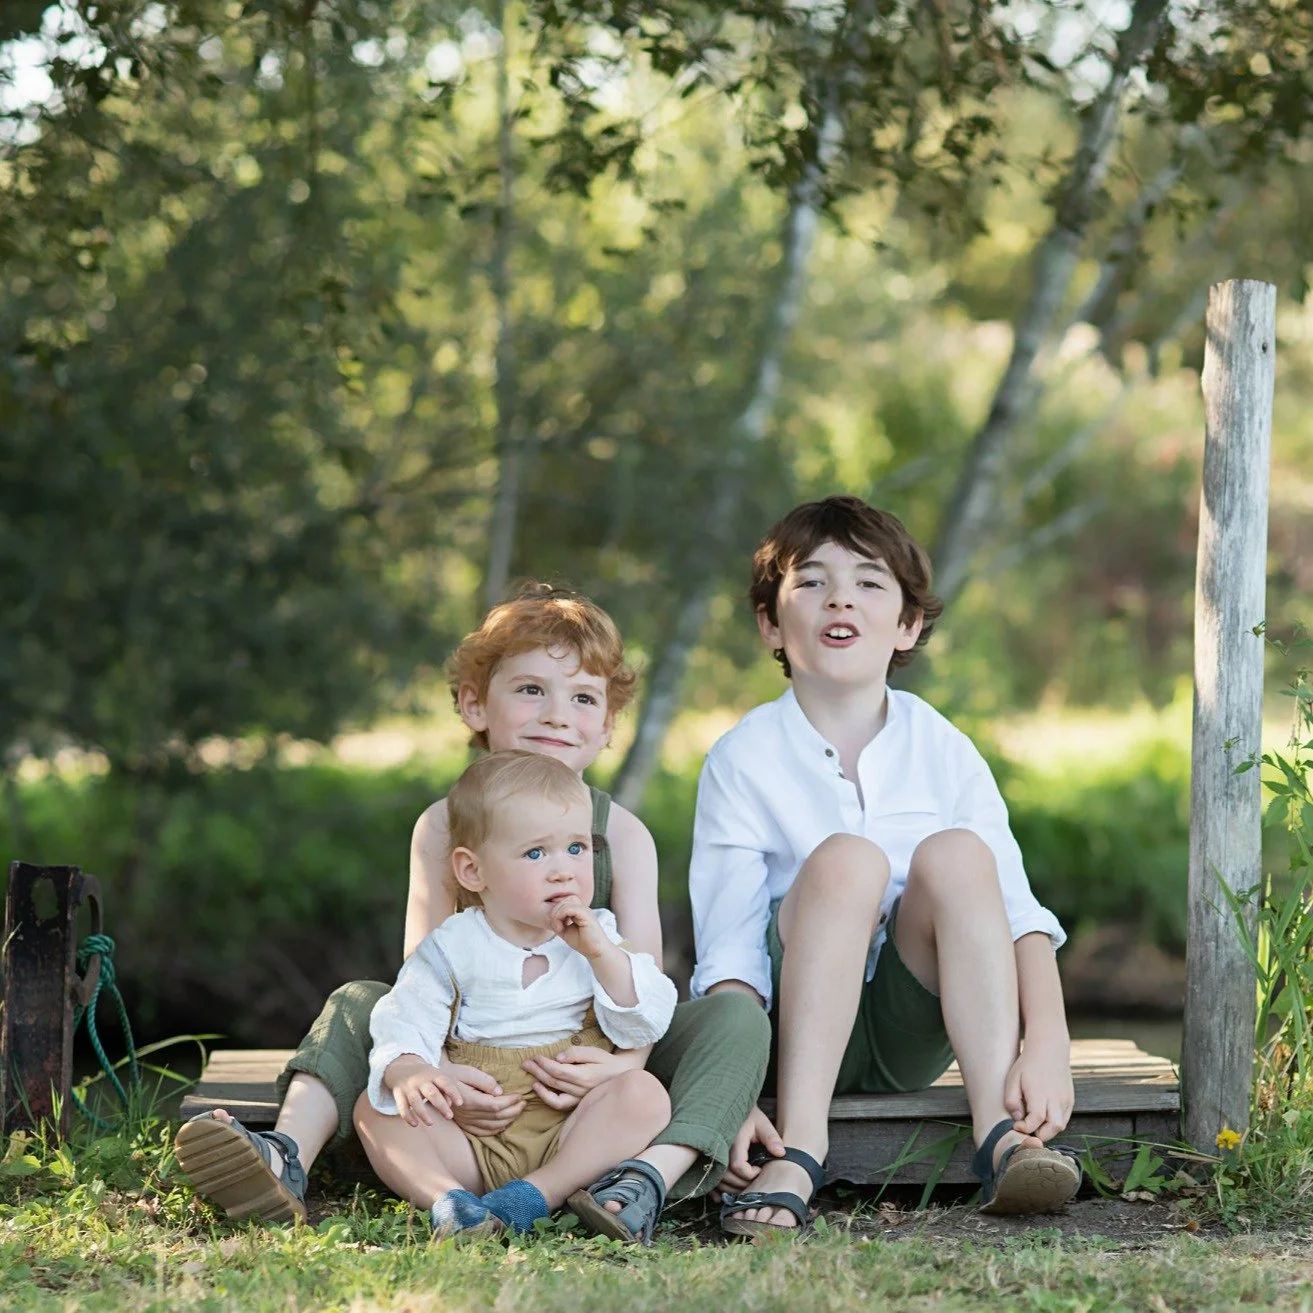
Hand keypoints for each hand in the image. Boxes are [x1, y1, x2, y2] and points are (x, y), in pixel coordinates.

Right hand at [384, 1056, 462, 1126]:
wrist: (401, 1067)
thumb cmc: (425, 1076)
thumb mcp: (436, 1077)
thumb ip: (445, 1090)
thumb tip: (450, 1104)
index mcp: (433, 1074)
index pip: (445, 1082)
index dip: (453, 1092)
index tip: (460, 1103)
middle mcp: (420, 1080)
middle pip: (432, 1093)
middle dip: (441, 1105)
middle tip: (449, 1117)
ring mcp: (409, 1087)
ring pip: (415, 1101)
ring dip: (423, 1114)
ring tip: (431, 1123)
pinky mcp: (398, 1094)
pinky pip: (402, 1107)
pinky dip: (408, 1117)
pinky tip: (415, 1124)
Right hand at [444, 1062, 525, 1136]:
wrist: (434, 1084)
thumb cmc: (453, 1074)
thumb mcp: (468, 1071)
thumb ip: (485, 1081)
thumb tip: (500, 1090)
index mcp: (470, 1101)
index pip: (495, 1105)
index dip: (510, 1102)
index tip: (520, 1095)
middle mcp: (468, 1114)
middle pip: (496, 1117)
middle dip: (513, 1110)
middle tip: (523, 1103)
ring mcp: (465, 1121)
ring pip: (491, 1126)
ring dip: (507, 1120)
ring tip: (518, 1111)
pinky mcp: (464, 1124)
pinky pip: (481, 1132)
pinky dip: (494, 1130)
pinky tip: (503, 1125)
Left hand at [520, 1045, 646, 1110]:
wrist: (621, 1076)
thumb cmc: (607, 1061)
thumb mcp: (594, 1052)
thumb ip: (576, 1053)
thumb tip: (557, 1057)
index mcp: (584, 1075)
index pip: (558, 1071)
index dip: (545, 1064)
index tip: (536, 1057)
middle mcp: (580, 1090)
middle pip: (553, 1081)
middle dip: (537, 1071)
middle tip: (526, 1063)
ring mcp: (578, 1098)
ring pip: (554, 1094)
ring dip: (539, 1084)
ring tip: (530, 1075)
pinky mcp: (577, 1103)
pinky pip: (559, 1104)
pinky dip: (547, 1097)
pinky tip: (540, 1088)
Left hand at [549, 895, 610, 959]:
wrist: (596, 951)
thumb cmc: (583, 943)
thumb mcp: (566, 931)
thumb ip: (558, 923)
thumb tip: (550, 916)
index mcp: (579, 911)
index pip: (565, 901)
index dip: (556, 912)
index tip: (556, 927)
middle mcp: (583, 908)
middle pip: (564, 900)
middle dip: (555, 912)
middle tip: (556, 927)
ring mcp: (585, 910)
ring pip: (566, 903)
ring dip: (557, 915)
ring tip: (558, 928)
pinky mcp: (586, 915)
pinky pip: (569, 909)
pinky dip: (561, 917)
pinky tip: (561, 928)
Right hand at [715, 1104, 785, 1196]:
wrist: (731, 1108)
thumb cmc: (749, 1117)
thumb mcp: (762, 1124)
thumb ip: (772, 1138)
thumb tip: (781, 1153)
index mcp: (733, 1140)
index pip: (738, 1166)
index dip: (750, 1174)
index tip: (760, 1169)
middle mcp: (720, 1149)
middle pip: (727, 1177)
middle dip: (743, 1185)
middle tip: (755, 1180)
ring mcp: (713, 1155)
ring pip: (719, 1180)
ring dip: (732, 1189)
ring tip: (745, 1184)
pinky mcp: (710, 1160)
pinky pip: (711, 1180)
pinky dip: (716, 1190)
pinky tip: (723, 1195)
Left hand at [1004, 1037, 1073, 1142]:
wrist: (1049, 1050)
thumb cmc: (1027, 1065)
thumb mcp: (1013, 1078)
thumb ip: (1012, 1100)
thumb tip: (1017, 1119)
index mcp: (1040, 1092)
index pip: (1036, 1119)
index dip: (1026, 1128)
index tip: (1016, 1125)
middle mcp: (1056, 1098)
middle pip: (1053, 1128)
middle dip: (1039, 1134)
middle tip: (1027, 1129)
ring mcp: (1065, 1099)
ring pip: (1061, 1126)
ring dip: (1048, 1131)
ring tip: (1034, 1125)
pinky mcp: (1070, 1100)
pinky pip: (1065, 1119)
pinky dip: (1054, 1124)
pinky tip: (1043, 1118)